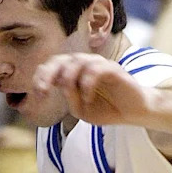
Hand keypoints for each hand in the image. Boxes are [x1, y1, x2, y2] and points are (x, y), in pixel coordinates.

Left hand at [32, 54, 153, 127]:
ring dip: (70, 78)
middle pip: (60, 59)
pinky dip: (88, 82)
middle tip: (44, 90)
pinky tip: (88, 97)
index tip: (38, 96)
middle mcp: (84, 66)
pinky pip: (96, 68)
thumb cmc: (108, 109)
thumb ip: (71, 99)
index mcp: (74, 75)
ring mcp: (98, 65)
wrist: (133, 112)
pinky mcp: (113, 69)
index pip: (52, 67)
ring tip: (73, 96)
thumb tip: (62, 85)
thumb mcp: (82, 111)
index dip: (41, 78)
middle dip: (48, 74)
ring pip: (77, 60)